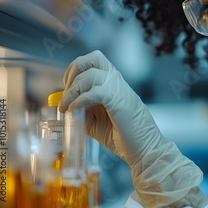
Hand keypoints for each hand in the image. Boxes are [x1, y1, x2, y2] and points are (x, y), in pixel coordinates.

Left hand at [59, 50, 207, 207]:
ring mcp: (119, 88)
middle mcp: (116, 80)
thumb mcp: (95, 120)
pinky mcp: (119, 100)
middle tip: (67, 95)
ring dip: (72, 91)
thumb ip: (81, 110)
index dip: (74, 70)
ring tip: (67, 108)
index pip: (92, 60)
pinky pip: (94, 92)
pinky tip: (74, 112)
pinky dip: (79, 101)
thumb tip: (64, 105)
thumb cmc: (123, 135)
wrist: (144, 149)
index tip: (67, 88)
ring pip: (90, 75)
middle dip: (72, 73)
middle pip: (91, 58)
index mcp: (112, 81)